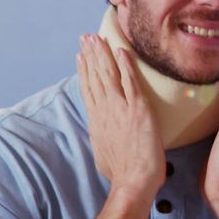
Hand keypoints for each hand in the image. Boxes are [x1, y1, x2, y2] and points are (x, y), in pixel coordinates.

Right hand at [77, 34, 164, 196]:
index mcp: (97, 121)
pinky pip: (131, 81)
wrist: (133, 181)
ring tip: (97, 37)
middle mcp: (105, 111)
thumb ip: (103, 139)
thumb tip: (104, 137)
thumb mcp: (104, 153)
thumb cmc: (122, 174)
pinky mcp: (138, 109)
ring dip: (103, 53)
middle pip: (95, 76)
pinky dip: (126, 65)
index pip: (88, 89)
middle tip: (86, 37)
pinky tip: (122, 50)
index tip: (80, 56)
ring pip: (109, 75)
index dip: (84, 71)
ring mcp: (121, 108)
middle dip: (90, 54)